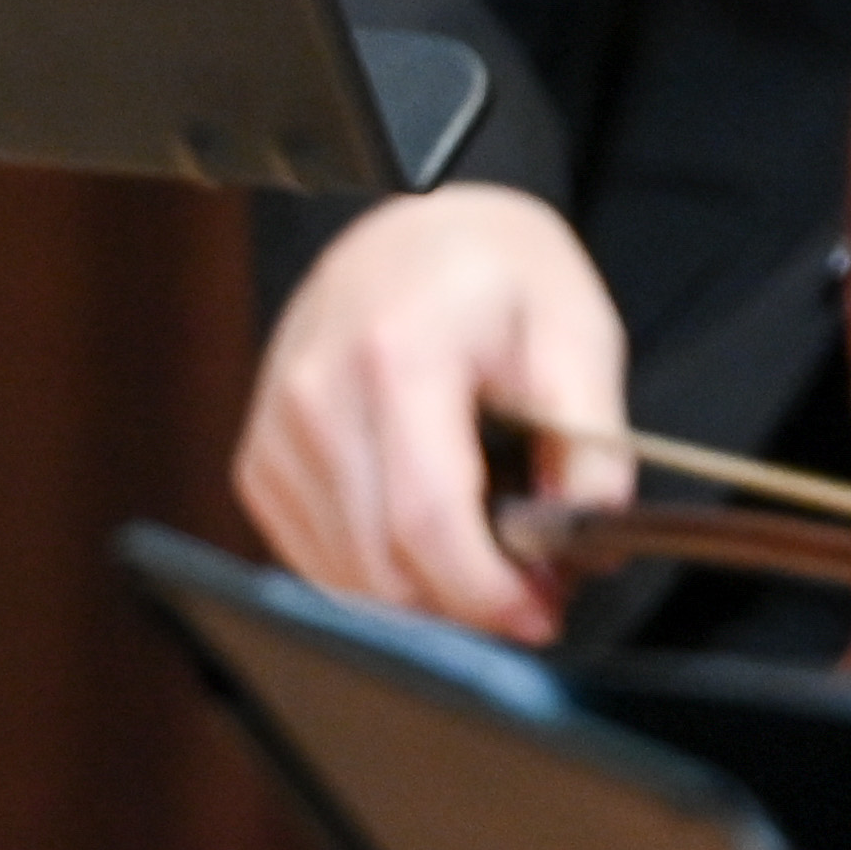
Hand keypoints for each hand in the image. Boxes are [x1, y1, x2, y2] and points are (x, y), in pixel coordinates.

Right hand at [235, 186, 631, 639]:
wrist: (409, 234)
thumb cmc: (493, 274)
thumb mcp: (577, 338)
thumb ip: (592, 446)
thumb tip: (585, 545)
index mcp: (396, 355)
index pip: (426, 519)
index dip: (486, 593)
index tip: (539, 615)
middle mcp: (315, 397)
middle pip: (381, 565)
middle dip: (464, 607)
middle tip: (530, 595)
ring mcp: (275, 434)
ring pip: (345, 579)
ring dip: (422, 599)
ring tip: (485, 564)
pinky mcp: (258, 463)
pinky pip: (316, 561)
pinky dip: (378, 576)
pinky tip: (426, 543)